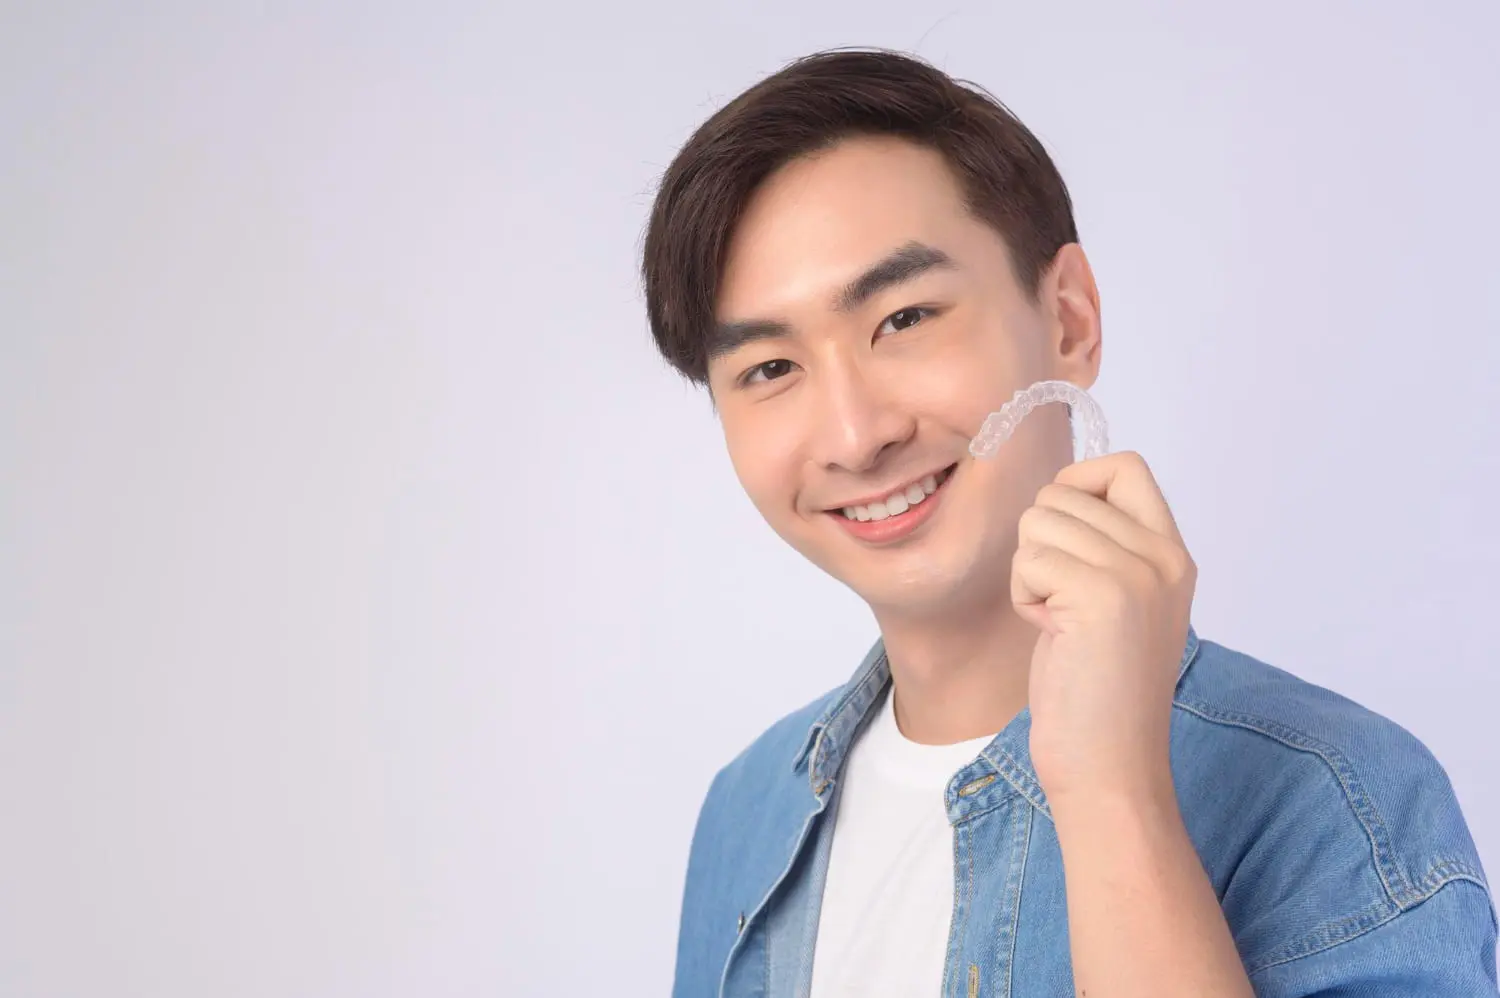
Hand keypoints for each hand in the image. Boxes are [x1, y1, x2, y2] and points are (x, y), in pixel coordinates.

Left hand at [1011, 451, 1196, 805]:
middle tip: (1063, 605)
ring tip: (1060, 622)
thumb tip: (1058, 492)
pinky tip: (1052, 636)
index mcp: (1174, 554)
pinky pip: (1029, 560)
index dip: (1077, 487)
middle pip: (1063, 492)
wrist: (1109, 767)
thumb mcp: (1117, 603)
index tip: (1066, 543)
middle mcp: (1165, 557)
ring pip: (1039, 521)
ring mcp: (1138, 574)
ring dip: (1030, 572)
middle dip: (1040, 545)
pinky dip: (1025, 597)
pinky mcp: (1103, 596)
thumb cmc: (1096, 692)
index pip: (1123, 465)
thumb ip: (1105, 547)